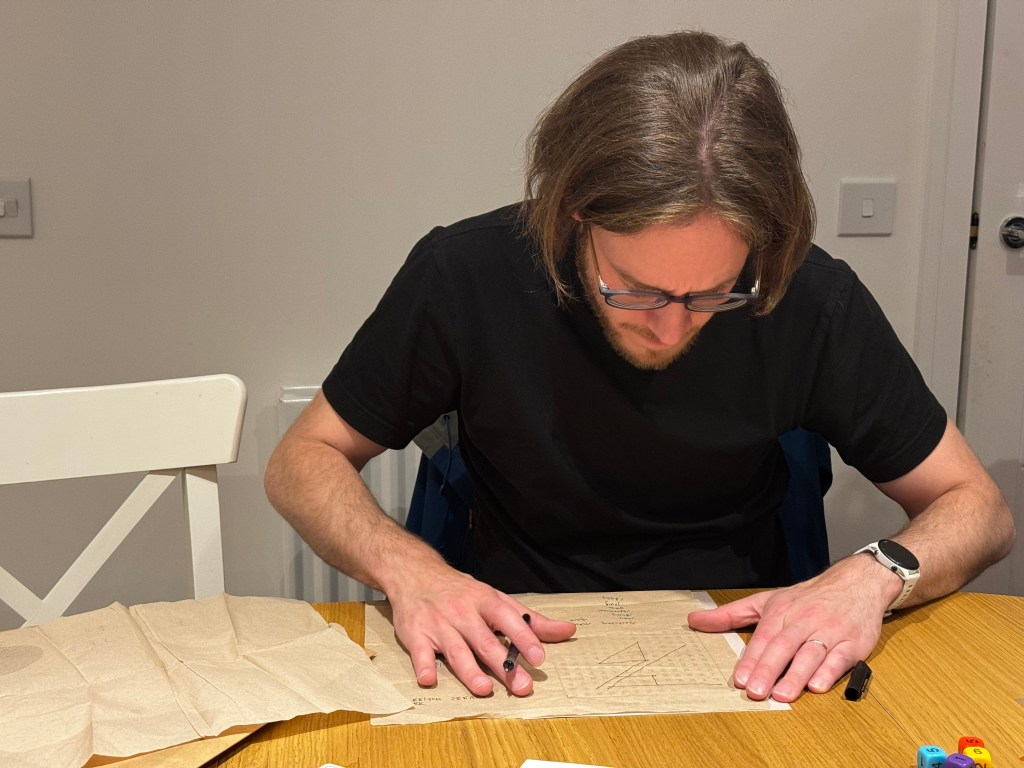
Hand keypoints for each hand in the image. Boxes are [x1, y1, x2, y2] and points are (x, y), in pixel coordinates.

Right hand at [387, 564, 576, 696]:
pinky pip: (420, 653)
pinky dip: (423, 665)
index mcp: (485, 601)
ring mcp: (439, 624)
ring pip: (456, 650)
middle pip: (485, 642)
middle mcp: (463, 613)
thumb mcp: (497, 599)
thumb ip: (531, 620)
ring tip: (484, 688)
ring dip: (469, 670)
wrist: (416, 575)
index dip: (524, 638)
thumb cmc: (463, 593)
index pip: (508, 619)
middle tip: (522, 686)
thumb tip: (568, 630)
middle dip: (503, 666)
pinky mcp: (416, 635)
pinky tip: (428, 679)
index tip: (538, 657)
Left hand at [686, 556, 899, 701]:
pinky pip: (840, 658)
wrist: (856, 584)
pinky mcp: (853, 643)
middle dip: (769, 670)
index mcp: (781, 611)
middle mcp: (804, 620)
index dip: (751, 659)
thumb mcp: (766, 601)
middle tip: (756, 692)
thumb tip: (694, 620)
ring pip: (811, 654)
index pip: (763, 637)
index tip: (741, 680)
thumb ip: (731, 614)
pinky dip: (829, 672)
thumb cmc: (807, 598)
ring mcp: (830, 631)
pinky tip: (817, 685)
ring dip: (797, 675)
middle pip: (784, 646)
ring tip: (782, 695)